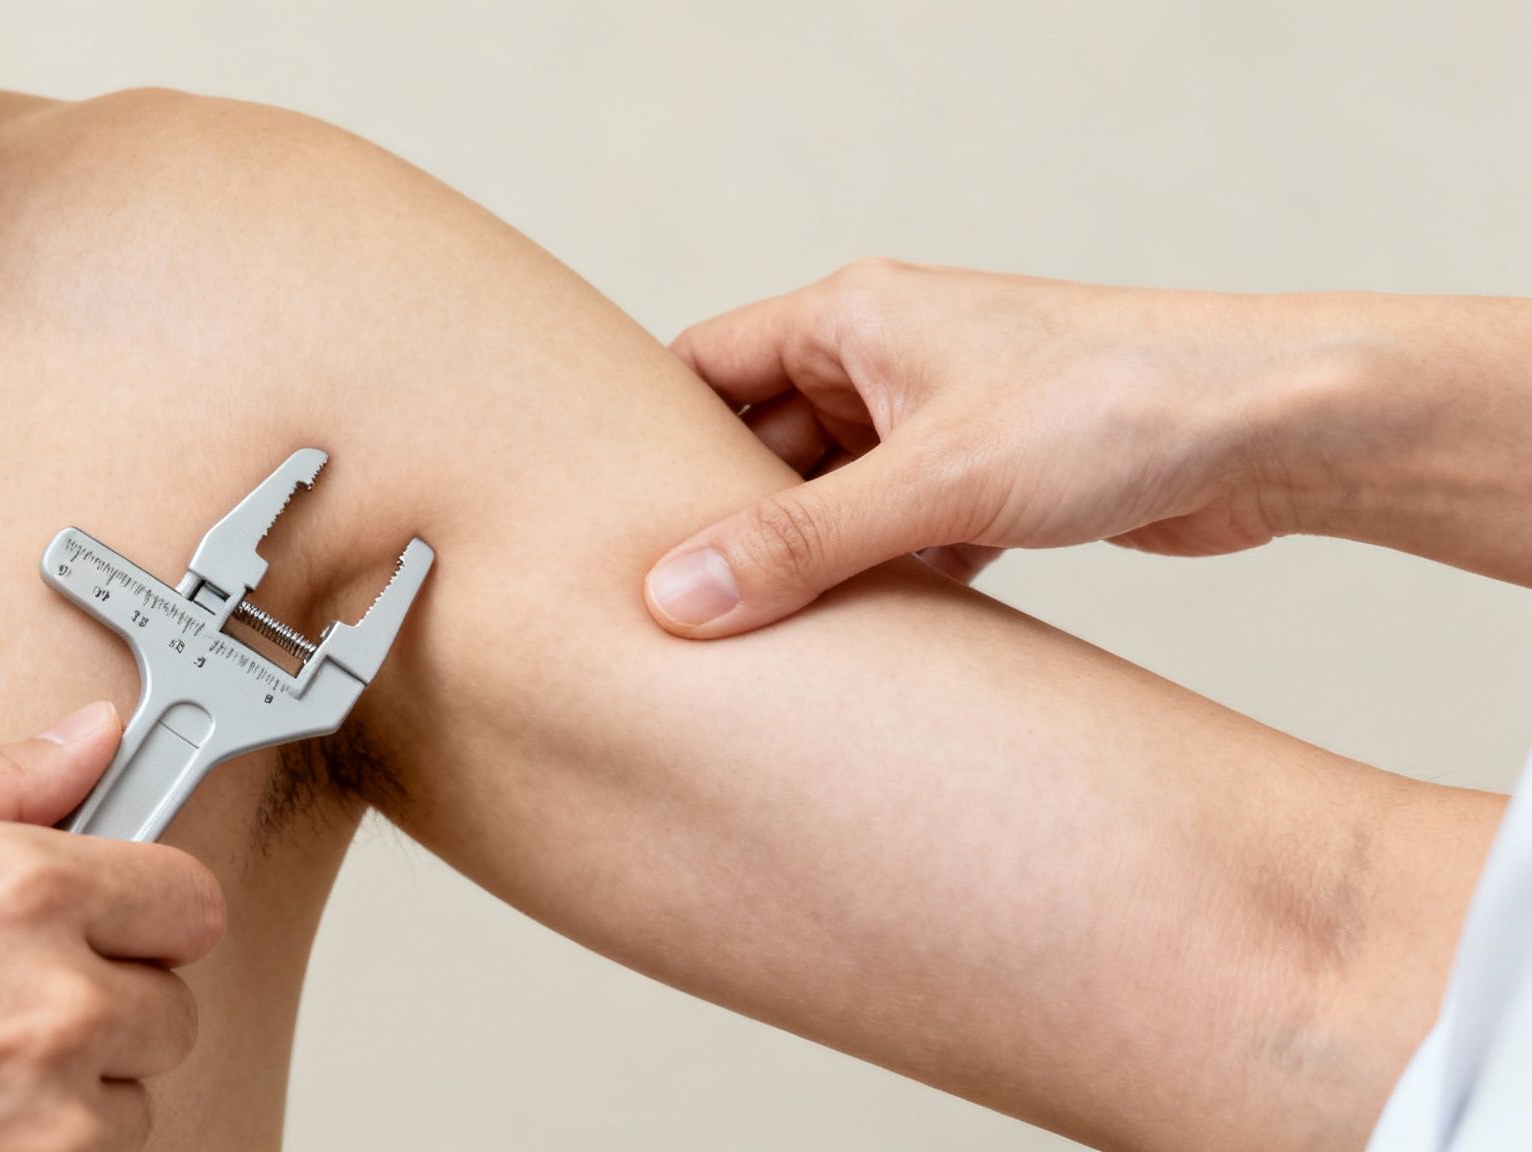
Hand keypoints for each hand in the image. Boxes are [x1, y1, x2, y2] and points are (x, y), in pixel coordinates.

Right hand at [0, 702, 223, 1151]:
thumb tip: (89, 736)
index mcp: (18, 891)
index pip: (188, 898)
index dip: (144, 908)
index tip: (111, 921)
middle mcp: (53, 1003)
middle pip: (168, 1004)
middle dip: (104, 1000)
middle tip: (2, 1002)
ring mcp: (48, 1115)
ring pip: (131, 1096)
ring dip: (71, 1089)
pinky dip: (39, 1151)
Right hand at [645, 260, 1347, 636]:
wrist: (1273, 427)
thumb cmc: (1110, 405)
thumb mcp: (934, 482)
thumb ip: (800, 544)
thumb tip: (676, 597)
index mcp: (849, 318)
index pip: (702, 367)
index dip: (648, 443)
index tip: (603, 527)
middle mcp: (883, 359)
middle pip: (760, 446)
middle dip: (729, 525)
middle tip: (675, 614)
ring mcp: (936, 421)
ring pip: (831, 501)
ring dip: (810, 566)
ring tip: (760, 646)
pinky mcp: (988, 481)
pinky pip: (897, 535)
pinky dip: (881, 585)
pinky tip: (870, 645)